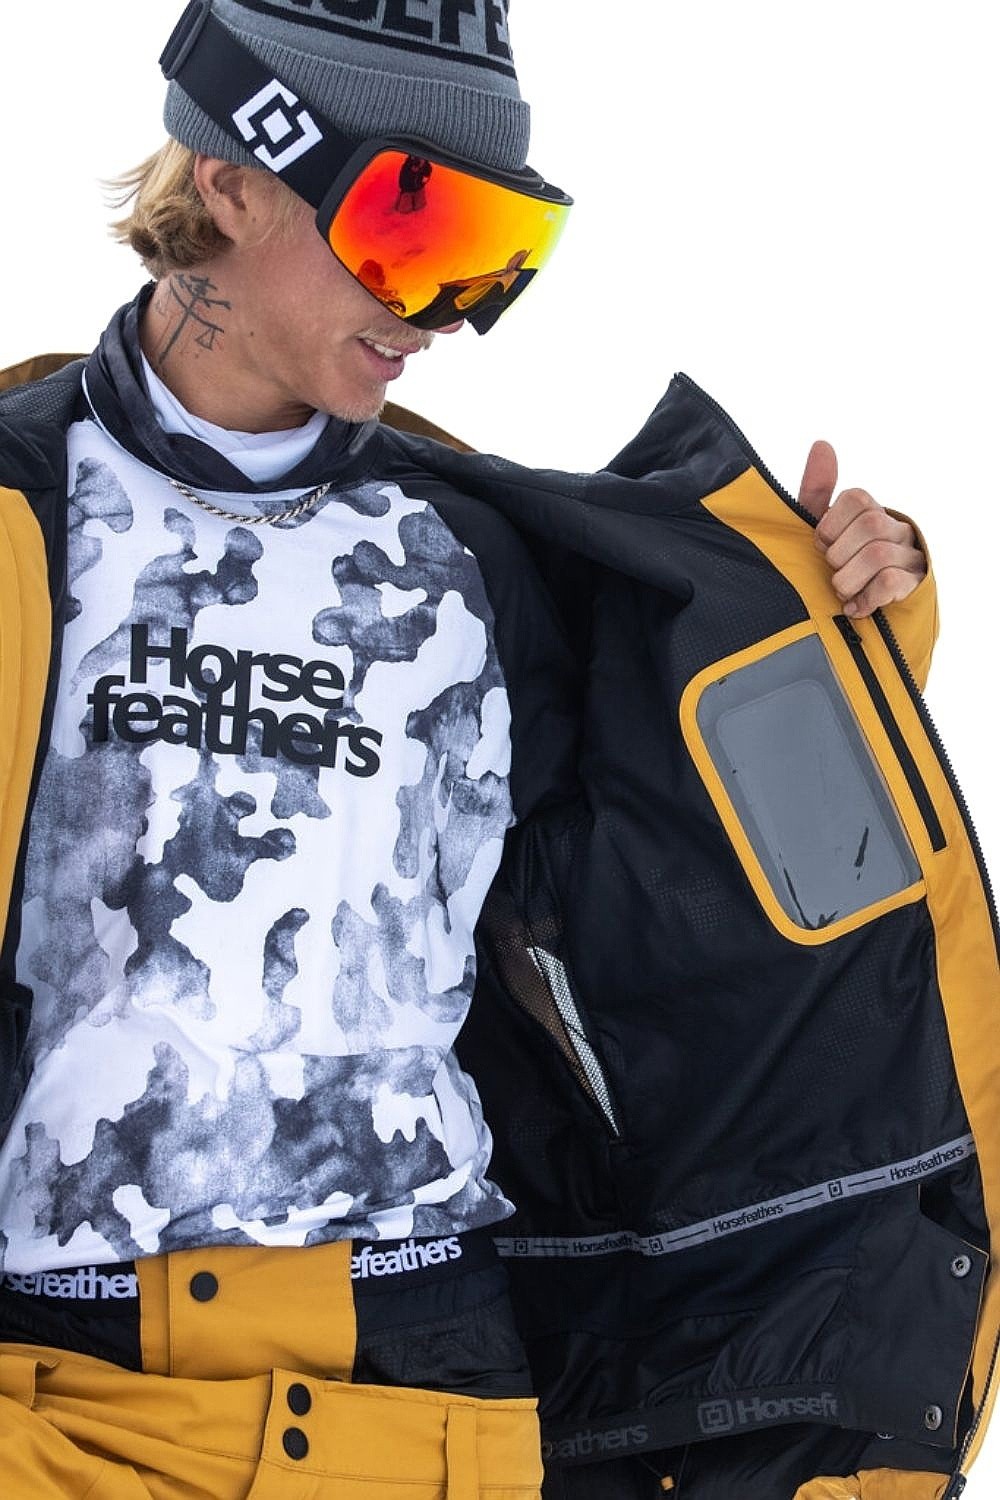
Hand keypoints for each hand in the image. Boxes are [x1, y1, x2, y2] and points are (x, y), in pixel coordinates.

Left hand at [796, 440, 925, 617]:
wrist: (866, 619)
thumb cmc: (840, 568)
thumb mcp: (822, 532)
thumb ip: (816, 493)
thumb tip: (822, 445)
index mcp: (873, 512)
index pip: (857, 498)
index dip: (830, 526)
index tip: (822, 545)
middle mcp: (897, 529)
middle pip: (870, 524)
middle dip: (839, 555)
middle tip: (832, 570)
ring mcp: (910, 557)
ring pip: (878, 555)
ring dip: (849, 579)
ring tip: (843, 591)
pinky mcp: (916, 586)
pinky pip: (892, 582)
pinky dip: (866, 598)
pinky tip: (856, 607)